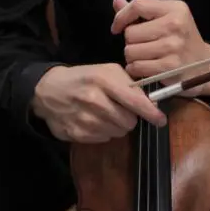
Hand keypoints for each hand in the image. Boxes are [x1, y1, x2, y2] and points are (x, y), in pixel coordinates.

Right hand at [31, 63, 166, 142]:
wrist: (49, 90)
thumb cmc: (83, 78)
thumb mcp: (105, 71)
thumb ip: (129, 85)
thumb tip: (151, 104)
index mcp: (103, 80)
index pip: (134, 101)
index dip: (151, 113)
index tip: (160, 120)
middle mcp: (94, 100)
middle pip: (129, 121)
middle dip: (130, 117)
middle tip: (120, 109)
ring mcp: (85, 119)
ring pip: (118, 132)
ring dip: (117, 125)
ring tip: (104, 114)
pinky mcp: (77, 133)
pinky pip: (104, 138)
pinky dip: (104, 131)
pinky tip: (93, 120)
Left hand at [111, 0, 209, 98]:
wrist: (205, 66)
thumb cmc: (181, 39)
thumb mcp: (166, 19)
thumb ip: (141, 11)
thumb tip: (117, 0)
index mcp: (175, 8)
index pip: (138, 5)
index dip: (121, 17)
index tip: (116, 27)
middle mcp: (175, 25)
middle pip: (130, 33)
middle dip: (131, 41)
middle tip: (143, 45)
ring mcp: (173, 46)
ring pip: (130, 51)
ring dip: (133, 57)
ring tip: (145, 56)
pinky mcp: (170, 66)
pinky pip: (137, 67)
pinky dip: (136, 69)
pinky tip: (146, 67)